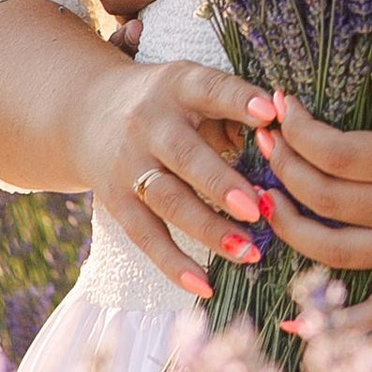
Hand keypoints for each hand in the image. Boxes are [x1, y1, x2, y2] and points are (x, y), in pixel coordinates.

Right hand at [77, 55, 277, 299]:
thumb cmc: (169, 103)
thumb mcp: (193, 87)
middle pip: (185, 155)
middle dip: (220, 183)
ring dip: (208, 230)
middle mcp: (150, 124)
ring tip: (247, 251)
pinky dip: (174, 263)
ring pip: (168, 200)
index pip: (212, 89)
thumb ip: (234, 108)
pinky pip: (146, 236)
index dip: (240, 100)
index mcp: (180, 86)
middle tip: (257, 208)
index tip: (272, 114)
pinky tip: (204, 285)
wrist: (88, 113)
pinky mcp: (117, 202)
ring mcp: (130, 165)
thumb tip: (283, 138)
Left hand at [254, 49, 371, 332]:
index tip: (280, 106)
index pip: (343, 153)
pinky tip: (297, 321)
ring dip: (290, 230)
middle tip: (261, 141)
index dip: (301, 132)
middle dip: (284, 169)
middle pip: (327, 200)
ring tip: (262, 200)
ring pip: (335, 253)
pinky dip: (337, 323)